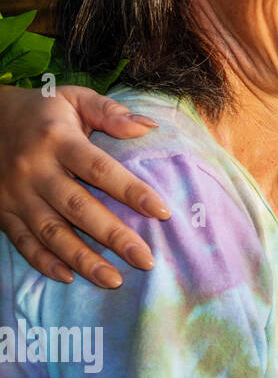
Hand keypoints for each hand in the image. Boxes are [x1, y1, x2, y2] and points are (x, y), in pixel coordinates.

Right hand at [0, 84, 169, 286]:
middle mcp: (35, 170)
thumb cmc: (42, 111)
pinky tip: (69, 278)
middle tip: (145, 259)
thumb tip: (148, 127)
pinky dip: (43, 262)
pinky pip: (22, 242)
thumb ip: (110, 111)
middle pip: (77, 208)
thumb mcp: (73, 98)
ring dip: (83, 259)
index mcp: (58, 140)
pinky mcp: (3, 212)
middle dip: (113, 236)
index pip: (99, 168)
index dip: (131, 190)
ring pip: (51, 232)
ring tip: (114, 280)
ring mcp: (16, 194)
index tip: (161, 212)